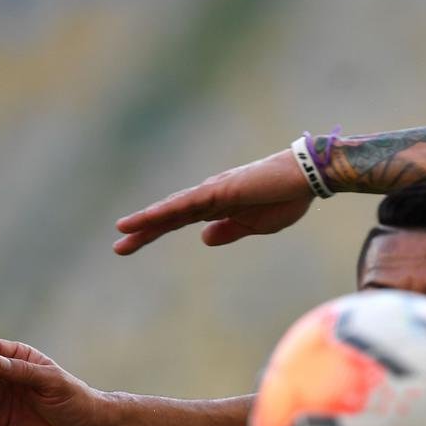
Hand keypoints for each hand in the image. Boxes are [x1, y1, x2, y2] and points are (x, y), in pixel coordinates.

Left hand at [113, 150, 313, 254]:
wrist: (307, 178)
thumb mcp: (256, 225)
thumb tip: (204, 238)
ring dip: (147, 220)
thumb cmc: (286, 197)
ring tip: (122, 232)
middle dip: (144, 230)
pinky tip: (147, 219)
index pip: (179, 221)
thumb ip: (229, 230)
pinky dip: (165, 212)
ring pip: (173, 209)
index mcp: (217, 206)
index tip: (131, 245)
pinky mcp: (220, 191)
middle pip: (170, 215)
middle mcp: (209, 196)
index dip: (155, 231)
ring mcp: (212, 192)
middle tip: (118, 247)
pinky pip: (187, 204)